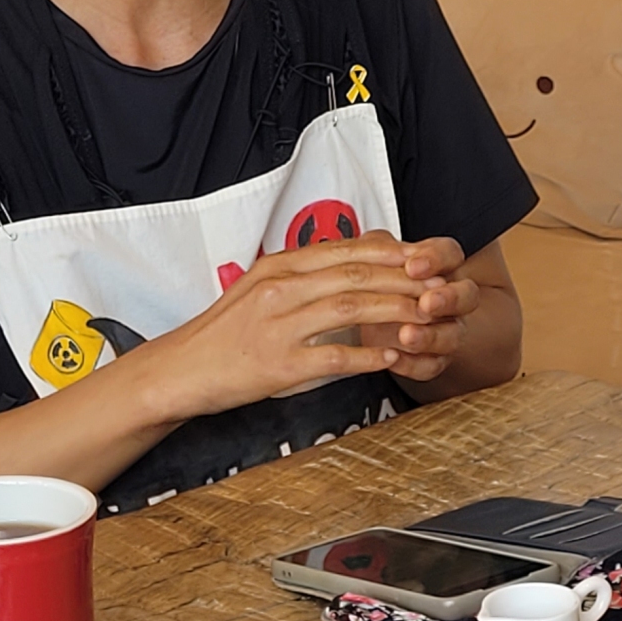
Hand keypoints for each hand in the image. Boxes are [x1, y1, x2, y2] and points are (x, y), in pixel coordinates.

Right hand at [141, 231, 439, 419]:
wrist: (179, 370)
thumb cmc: (225, 333)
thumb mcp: (262, 289)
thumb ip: (304, 275)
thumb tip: (351, 265)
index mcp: (281, 267)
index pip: (349, 251)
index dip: (394, 253)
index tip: (427, 257)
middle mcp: (281, 288)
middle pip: (357, 274)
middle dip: (406, 278)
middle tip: (442, 285)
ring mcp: (279, 325)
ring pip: (352, 308)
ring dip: (397, 311)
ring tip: (430, 317)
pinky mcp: (278, 364)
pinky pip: (333, 356)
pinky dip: (368, 356)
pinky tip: (394, 358)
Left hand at [357, 237, 477, 382]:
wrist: (372, 323)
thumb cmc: (379, 285)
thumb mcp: (377, 260)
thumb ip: (378, 248)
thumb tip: (374, 241)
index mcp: (440, 268)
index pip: (451, 255)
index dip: (437, 259)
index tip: (414, 266)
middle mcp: (449, 299)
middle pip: (467, 296)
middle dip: (448, 299)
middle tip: (426, 303)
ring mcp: (445, 330)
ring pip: (452, 335)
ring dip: (430, 336)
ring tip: (407, 335)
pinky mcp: (432, 359)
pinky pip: (431, 365)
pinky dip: (412, 364)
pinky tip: (394, 359)